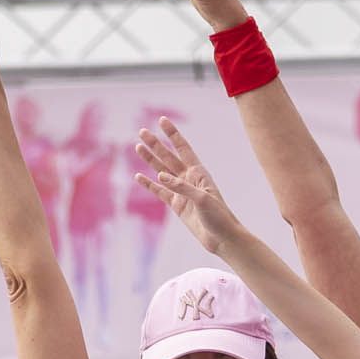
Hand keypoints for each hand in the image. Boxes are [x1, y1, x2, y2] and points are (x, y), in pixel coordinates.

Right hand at [128, 118, 240, 251]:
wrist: (222, 238)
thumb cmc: (218, 216)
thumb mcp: (202, 199)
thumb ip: (181, 187)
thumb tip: (160, 175)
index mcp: (199, 172)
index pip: (183, 148)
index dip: (172, 134)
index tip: (162, 120)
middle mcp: (189, 179)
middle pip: (168, 157)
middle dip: (156, 144)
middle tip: (142, 131)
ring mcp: (181, 192)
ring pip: (161, 171)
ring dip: (150, 160)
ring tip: (137, 147)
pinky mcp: (176, 205)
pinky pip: (159, 192)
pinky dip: (149, 184)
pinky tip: (138, 176)